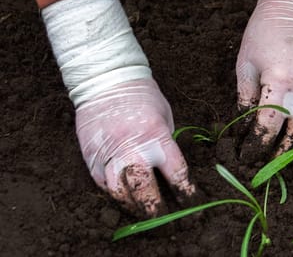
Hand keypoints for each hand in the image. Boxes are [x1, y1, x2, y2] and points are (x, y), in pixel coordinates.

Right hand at [75, 78, 198, 217]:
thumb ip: (166, 143)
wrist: (107, 80)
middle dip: (156, 209)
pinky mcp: (91, 155)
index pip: (176, 173)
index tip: (192, 204)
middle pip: (145, 189)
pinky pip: (102, 183)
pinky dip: (113, 194)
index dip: (186, 192)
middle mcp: (133, 148)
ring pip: (120, 192)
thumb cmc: (143, 96)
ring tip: (142, 214)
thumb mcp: (165, 116)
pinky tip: (123, 198)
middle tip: (164, 221)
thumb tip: (170, 170)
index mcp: (157, 136)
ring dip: (133, 207)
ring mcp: (109, 153)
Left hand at [236, 0, 292, 161]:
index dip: (256, 145)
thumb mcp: (246, 65)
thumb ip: (246, 100)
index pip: (269, 125)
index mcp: (280, 81)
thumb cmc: (264, 32)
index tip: (246, 157)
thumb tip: (243, 129)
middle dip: (285, 153)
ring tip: (278, 151)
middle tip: (268, 165)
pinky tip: (290, 127)